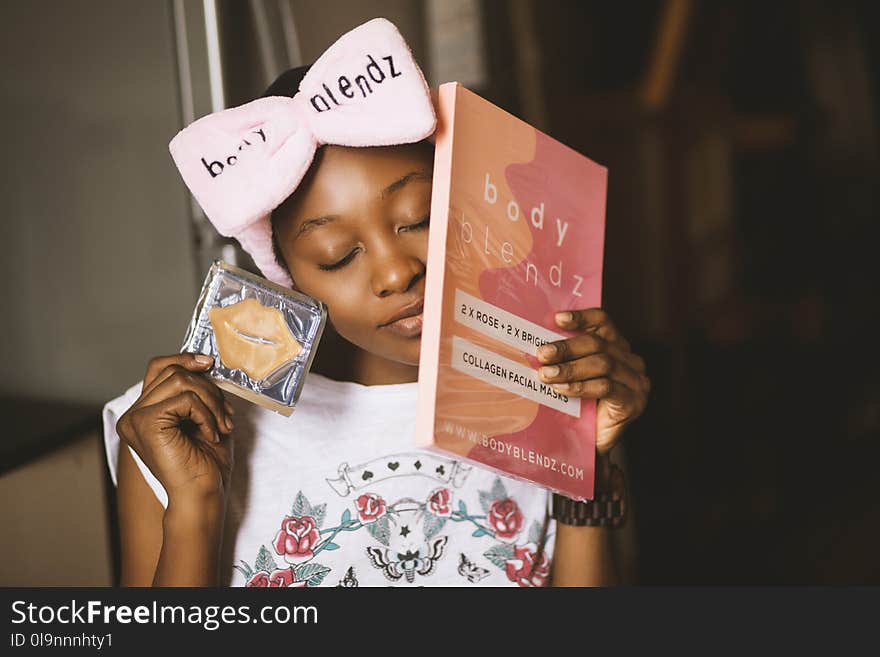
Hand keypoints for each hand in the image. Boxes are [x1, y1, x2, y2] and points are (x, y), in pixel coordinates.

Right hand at [115, 353, 235, 503]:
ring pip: (180, 380)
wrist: (202, 495)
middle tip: (224, 415)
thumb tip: (203, 362)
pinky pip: (185, 398)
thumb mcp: (204, 417)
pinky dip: (206, 414)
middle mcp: (133, 414)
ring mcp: (136, 418)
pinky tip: (210, 435)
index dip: (183, 359)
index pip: (158, 368)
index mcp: (144, 412)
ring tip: (220, 426)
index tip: (208, 363)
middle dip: (208, 389)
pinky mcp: (146, 422)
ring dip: (210, 401)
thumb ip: (198, 392)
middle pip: (173, 371)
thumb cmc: (206, 463)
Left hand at [535, 309, 649, 453]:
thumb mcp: (573, 376)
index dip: (582, 317)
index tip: (557, 319)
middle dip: (567, 347)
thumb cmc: (580, 407)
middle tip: (542, 354)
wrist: (593, 444)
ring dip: (570, 369)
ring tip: (546, 375)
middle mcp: (631, 361)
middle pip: (599, 344)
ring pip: (602, 364)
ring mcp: (637, 382)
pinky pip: (606, 387)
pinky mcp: (634, 402)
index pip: (603, 322)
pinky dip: (580, 387)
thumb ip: (565, 358)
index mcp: (618, 347)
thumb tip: (537, 345)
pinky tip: (561, 389)